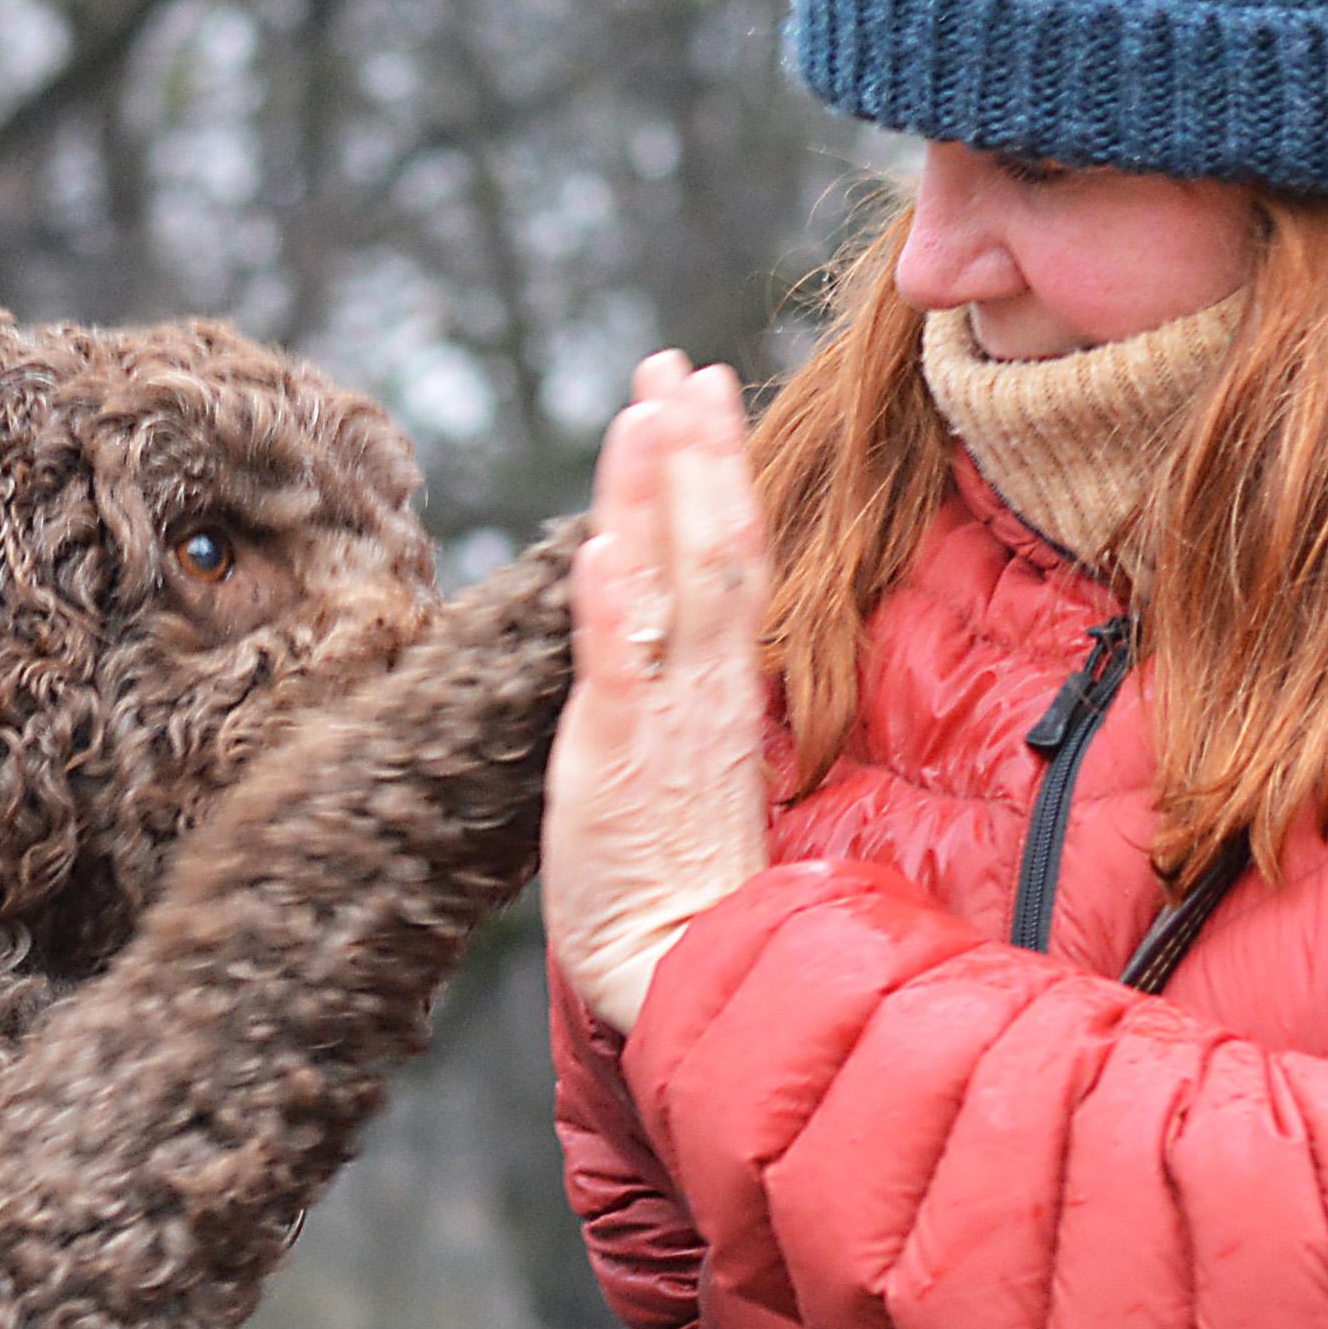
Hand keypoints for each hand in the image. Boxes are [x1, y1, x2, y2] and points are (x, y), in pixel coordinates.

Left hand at [542, 351, 772, 1037]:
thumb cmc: (681, 879)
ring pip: (675, 581)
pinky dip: (607, 601)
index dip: (720, 469)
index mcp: (726, 687)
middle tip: (676, 363)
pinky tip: (595, 543)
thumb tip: (669, 629)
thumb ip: (684, 690)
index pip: (731, 555)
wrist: (684, 965)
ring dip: (655, 490)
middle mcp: (706, 687)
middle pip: (715, 543)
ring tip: (643, 408)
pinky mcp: (619, 758)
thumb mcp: (692, 763)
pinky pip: (619, 666)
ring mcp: (667, 717)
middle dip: (695, 448)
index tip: (704, 390)